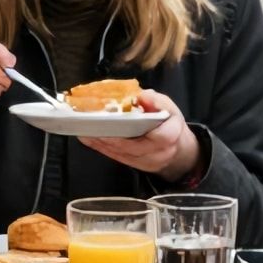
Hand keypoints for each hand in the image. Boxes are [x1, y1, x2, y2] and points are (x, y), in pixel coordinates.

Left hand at [80, 90, 200, 181]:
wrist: (178, 150)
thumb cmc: (171, 125)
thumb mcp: (169, 107)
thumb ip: (156, 101)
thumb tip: (140, 96)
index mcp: (171, 136)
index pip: (159, 136)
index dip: (138, 129)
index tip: (116, 122)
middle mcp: (158, 153)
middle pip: (131, 148)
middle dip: (109, 136)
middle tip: (90, 124)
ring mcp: (145, 162)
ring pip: (120, 154)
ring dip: (100, 142)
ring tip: (84, 129)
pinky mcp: (133, 166)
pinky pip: (115, 157)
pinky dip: (101, 147)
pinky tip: (88, 137)